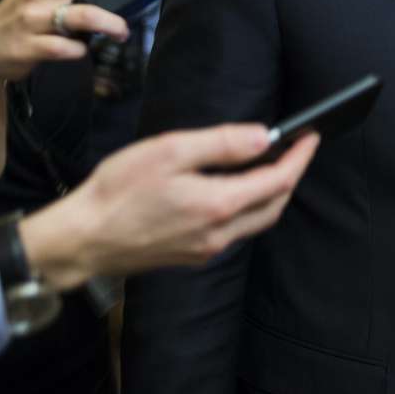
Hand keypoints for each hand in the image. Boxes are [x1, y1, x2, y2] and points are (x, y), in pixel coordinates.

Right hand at [21, 124, 319, 287]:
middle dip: (291, 177)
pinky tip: (233, 192)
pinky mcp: (191, 256)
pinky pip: (234, 232)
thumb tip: (263, 137)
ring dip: (271, 195)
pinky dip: (246, 209)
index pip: (278, 181)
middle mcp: (220, 234)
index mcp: (218, 205)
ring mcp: (206, 249)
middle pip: (274, 206)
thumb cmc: (117, 191)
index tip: (311, 137)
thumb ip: (221, 144)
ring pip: (256, 222)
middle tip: (296, 150)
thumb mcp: (169, 152)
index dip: (299, 158)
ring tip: (271, 166)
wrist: (82, 239)